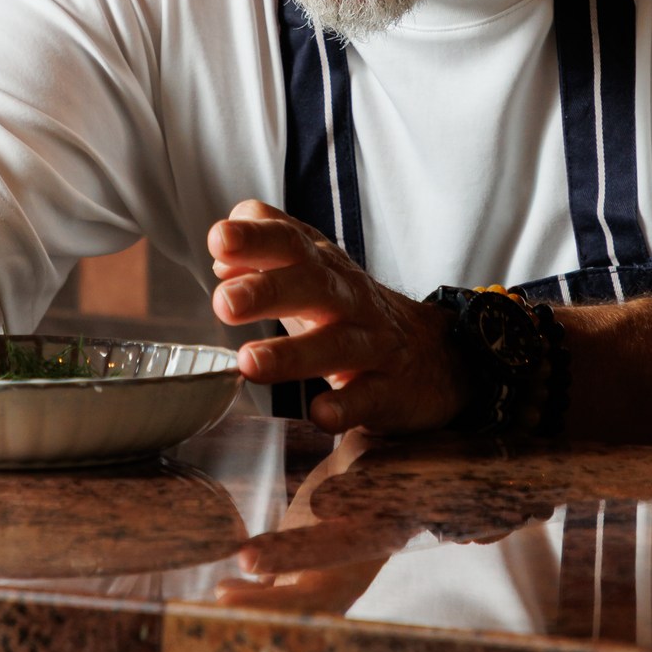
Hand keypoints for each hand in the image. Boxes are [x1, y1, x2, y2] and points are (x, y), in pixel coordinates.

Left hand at [208, 199, 466, 435]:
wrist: (432, 353)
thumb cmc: (349, 309)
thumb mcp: (311, 270)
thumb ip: (265, 254)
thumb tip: (221, 258)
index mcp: (322, 266)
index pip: (290, 239)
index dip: (256, 238)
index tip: (220, 240)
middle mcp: (347, 298)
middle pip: (312, 284)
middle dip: (267, 290)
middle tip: (225, 302)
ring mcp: (371, 344)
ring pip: (336, 344)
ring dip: (291, 354)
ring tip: (250, 362)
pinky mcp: (388, 390)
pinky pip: (367, 398)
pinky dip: (344, 406)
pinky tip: (319, 413)